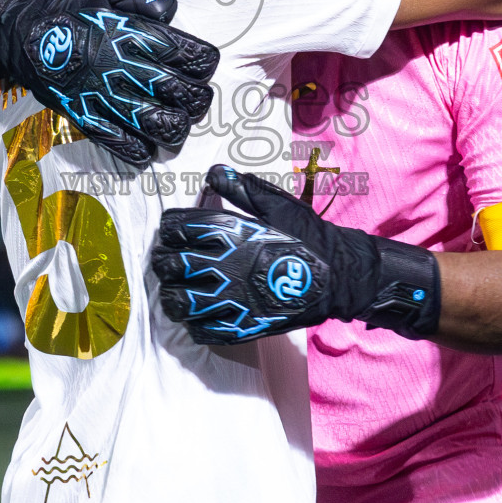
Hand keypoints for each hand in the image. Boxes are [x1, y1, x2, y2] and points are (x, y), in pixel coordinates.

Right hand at [0, 0, 219, 166]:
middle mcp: (126, 68)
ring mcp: (108, 97)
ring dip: (178, 128)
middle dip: (199, 100)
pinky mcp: (89, 119)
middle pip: (187, 96)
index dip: (206, 64)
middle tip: (195, 98)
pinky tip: (148, 144)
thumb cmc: (73, 12)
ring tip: (176, 122)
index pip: (194, 57)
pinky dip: (144, 150)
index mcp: (136, 36)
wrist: (25, 36)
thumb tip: (170, 8)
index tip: (202, 65)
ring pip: (163, 126)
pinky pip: (126, 145)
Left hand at [151, 165, 439, 343]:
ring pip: (179, 301)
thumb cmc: (308, 236)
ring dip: (170, 294)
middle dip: (162, 260)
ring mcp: (232, 298)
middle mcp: (224, 265)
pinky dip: (192, 322)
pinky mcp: (242, 324)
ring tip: (173, 290)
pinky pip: (202, 330)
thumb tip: (213, 172)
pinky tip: (195, 314)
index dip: (168, 227)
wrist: (339, 276)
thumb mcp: (276, 204)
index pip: (178, 227)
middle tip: (165, 259)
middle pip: (171, 264)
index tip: (170, 229)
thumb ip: (241, 188)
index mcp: (230, 232)